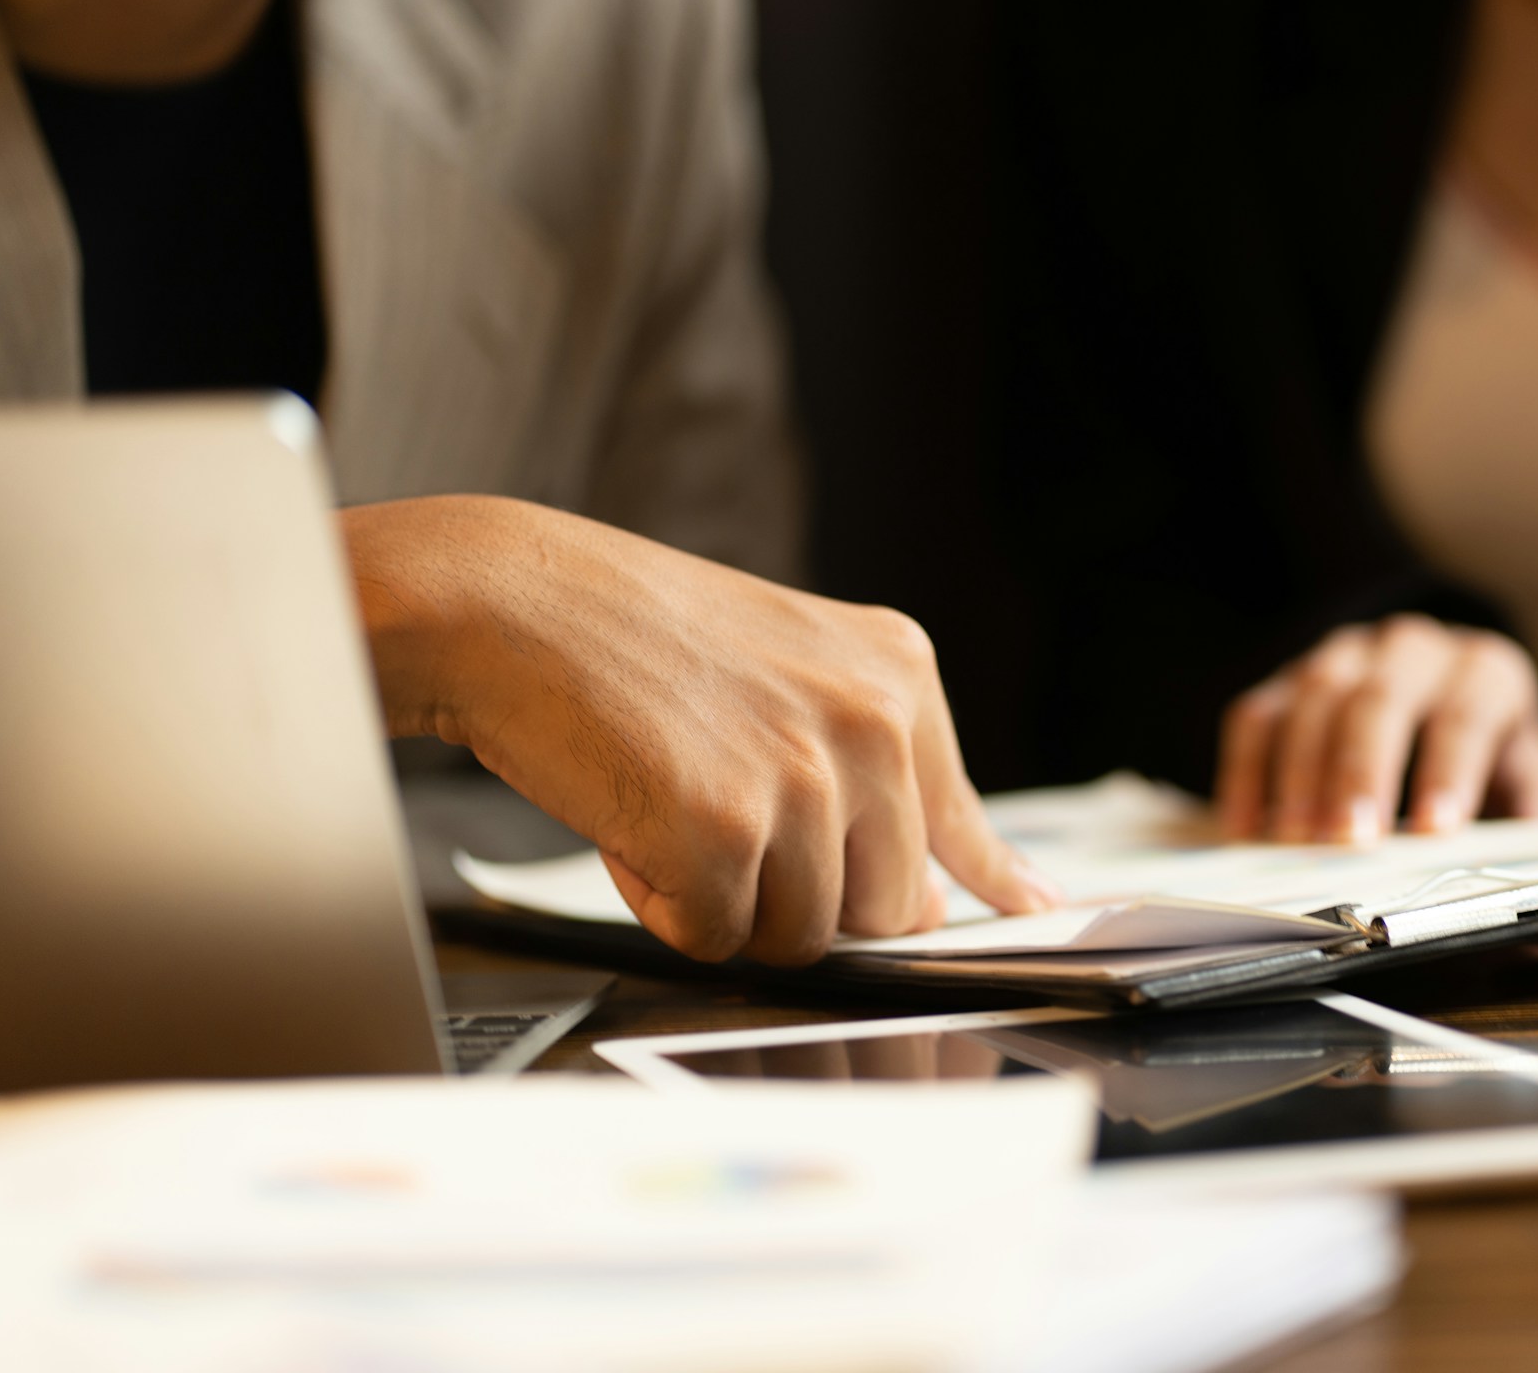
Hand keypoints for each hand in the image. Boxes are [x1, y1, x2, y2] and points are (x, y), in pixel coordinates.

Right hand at [342, 496, 1057, 965]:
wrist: (506, 601)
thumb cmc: (625, 638)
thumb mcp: (785, 672)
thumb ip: (866, 776)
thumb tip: (928, 903)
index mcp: (896, 673)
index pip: (963, 818)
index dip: (988, 882)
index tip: (1031, 912)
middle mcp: (872, 721)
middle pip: (880, 905)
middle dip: (799, 893)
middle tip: (718, 812)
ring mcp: (805, 776)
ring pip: (798, 934)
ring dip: (722, 897)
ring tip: (668, 794)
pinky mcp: (727, 831)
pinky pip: (714, 936)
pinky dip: (661, 903)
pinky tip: (634, 817)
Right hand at [1216, 615, 1537, 842]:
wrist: (1444, 706)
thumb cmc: (1491, 763)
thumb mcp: (1531, 788)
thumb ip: (1534, 830)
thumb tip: (1533, 909)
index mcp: (1486, 673)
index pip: (1468, 713)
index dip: (1449, 769)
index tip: (1435, 827)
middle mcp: (1414, 651)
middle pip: (1381, 698)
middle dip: (1362, 770)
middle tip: (1351, 838)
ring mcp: (1345, 657)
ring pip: (1314, 697)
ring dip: (1301, 773)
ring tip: (1295, 841)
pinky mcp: (1288, 680)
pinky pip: (1257, 716)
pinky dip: (1247, 773)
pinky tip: (1247, 829)